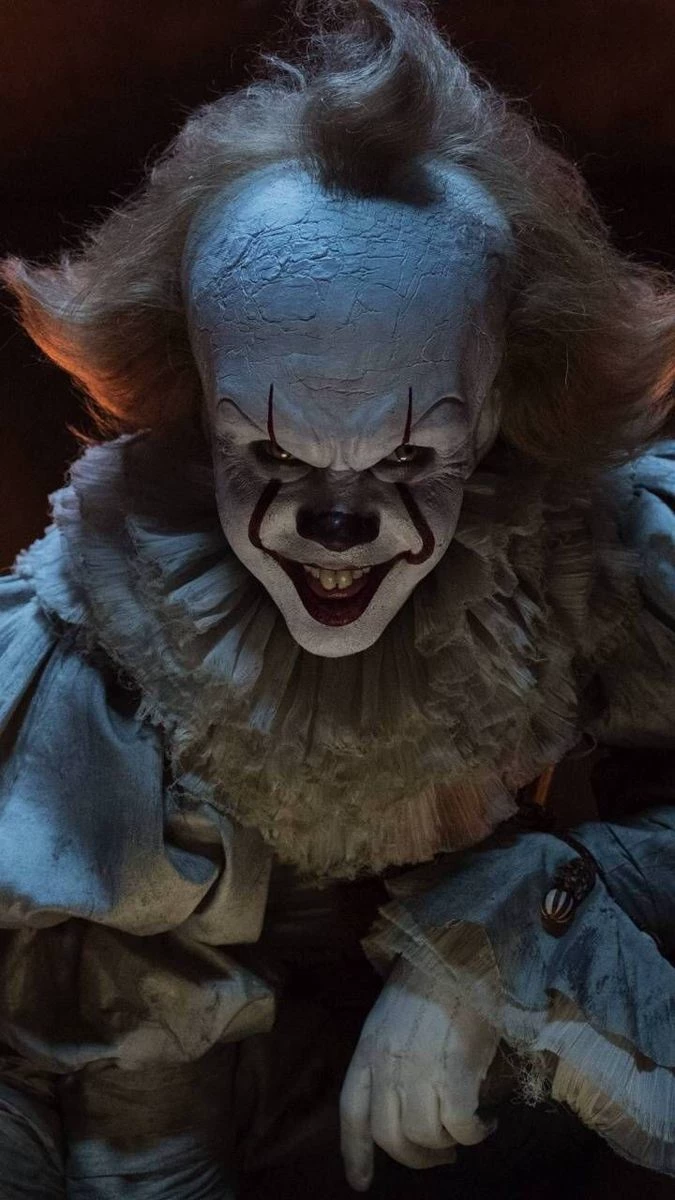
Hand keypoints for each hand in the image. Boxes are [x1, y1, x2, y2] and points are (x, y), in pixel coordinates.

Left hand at [340, 958, 498, 1191]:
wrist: (462, 948)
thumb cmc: (434, 975)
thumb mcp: (395, 1014)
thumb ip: (392, 1052)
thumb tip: (407, 1096)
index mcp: (368, 1047)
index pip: (352, 1112)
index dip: (355, 1152)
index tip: (360, 1183)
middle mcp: (386, 1063)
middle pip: (389, 1137)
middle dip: (415, 1159)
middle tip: (440, 1156)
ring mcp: (418, 1068)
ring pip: (423, 1137)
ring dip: (446, 1147)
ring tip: (465, 1135)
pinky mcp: (453, 1070)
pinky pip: (458, 1125)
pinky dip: (473, 1133)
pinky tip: (486, 1124)